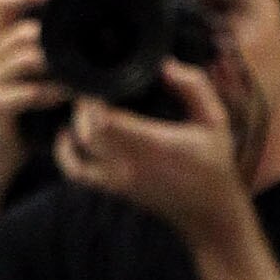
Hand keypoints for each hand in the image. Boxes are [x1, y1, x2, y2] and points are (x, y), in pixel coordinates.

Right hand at [0, 0, 68, 185]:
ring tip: (83, 71)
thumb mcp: (26, 77)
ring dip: (59, 64)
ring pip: (26, 58)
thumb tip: (80, 34)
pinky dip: (53, 92)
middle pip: (21, 31)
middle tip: (84, 44)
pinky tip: (70, 95)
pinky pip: (28, 92)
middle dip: (54, 37)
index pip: (1, 2)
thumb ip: (41, 54)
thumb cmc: (20, 116)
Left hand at [55, 59, 253, 254]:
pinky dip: (64, 153)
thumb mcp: (215, 119)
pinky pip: (76, 173)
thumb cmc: (214, 163)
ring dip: (72, 125)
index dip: (94, 97)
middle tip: (90, 86)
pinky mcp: (113, 188)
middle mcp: (130, 164)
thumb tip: (164, 65)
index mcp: (154, 144)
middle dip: (81, 105)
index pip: (104, 120)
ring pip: (75, 152)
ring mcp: (118, 179)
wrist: (210, 214)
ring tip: (84, 107)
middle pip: (85, 132)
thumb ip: (194, 87)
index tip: (100, 76)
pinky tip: (70, 134)